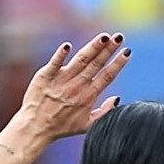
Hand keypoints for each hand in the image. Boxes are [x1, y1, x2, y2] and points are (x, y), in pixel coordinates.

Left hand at [17, 34, 131, 141]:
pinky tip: (68, 45)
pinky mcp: (46, 76)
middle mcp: (77, 86)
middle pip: (97, 64)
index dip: (118, 64)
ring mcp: (61, 80)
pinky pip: (55, 62)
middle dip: (109, 49)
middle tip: (119, 37)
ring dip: (93, 47)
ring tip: (104, 36)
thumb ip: (105, 112)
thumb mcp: (87, 125)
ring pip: (81, 60)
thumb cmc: (61, 127)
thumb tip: (117, 99)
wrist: (36, 127)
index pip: (107, 76)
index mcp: (88, 96)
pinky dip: (61, 54)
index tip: (127, 52)